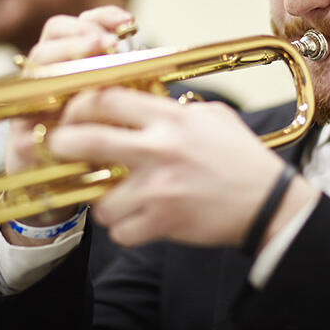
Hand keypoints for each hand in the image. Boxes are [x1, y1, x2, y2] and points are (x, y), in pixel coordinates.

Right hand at [2, 5, 134, 245]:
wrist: (66, 199)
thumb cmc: (99, 152)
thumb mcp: (119, 113)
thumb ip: (128, 84)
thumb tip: (150, 57)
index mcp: (71, 68)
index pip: (79, 26)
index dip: (100, 17)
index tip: (128, 23)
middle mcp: (47, 81)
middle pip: (51, 38)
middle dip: (80, 35)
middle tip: (106, 44)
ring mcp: (29, 108)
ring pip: (35, 69)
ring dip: (61, 60)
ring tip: (88, 65)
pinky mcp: (19, 142)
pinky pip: (24, 119)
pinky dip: (41, 112)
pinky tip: (63, 110)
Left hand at [47, 87, 319, 248]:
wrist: (268, 201)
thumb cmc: (241, 157)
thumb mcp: (213, 116)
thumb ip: (175, 107)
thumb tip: (142, 100)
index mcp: (170, 118)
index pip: (107, 98)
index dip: (80, 104)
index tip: (74, 113)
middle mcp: (159, 149)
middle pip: (86, 141)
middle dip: (63, 144)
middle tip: (60, 148)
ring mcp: (158, 188)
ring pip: (98, 198)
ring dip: (100, 200)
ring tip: (113, 197)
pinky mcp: (163, 221)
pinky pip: (120, 231)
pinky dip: (123, 229)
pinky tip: (136, 220)